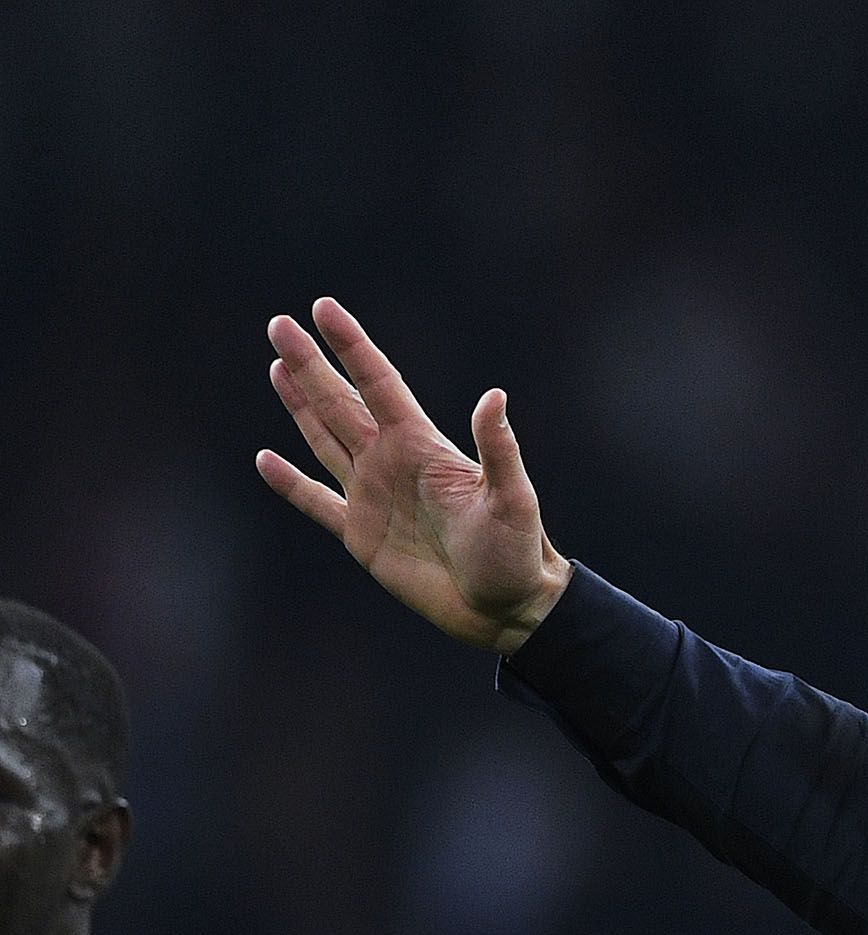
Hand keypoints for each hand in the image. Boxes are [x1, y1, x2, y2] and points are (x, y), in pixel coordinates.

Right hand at [256, 300, 568, 652]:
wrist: (507, 608)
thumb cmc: (517, 552)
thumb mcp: (512, 499)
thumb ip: (499, 449)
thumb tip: (495, 396)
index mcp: (422, 446)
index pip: (380, 383)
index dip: (352, 346)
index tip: (323, 308)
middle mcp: (392, 463)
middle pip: (341, 403)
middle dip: (310, 364)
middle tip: (279, 325)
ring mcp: (373, 496)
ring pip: (325, 439)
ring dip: (301, 405)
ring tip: (278, 367)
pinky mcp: (361, 534)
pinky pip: (315, 501)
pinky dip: (290, 483)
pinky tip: (265, 459)